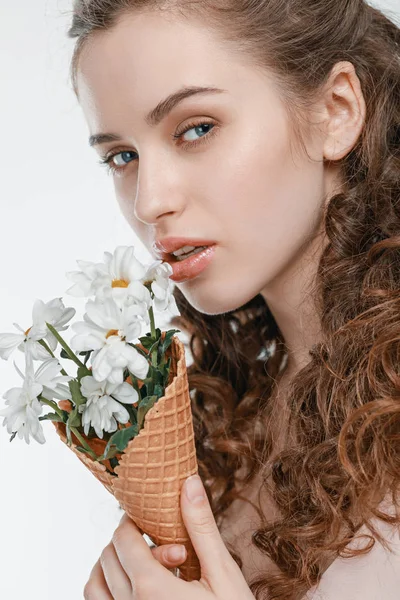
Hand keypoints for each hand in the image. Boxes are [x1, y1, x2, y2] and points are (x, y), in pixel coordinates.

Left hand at [84, 473, 253, 598]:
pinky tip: (135, 587)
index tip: (148, 516)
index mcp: (151, 589)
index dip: (133, 521)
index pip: (123, 539)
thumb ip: (200, 527)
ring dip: (111, 565)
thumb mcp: (222, 573)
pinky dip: (106, 589)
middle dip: (129, 541)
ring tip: (142, 563)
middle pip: (108, 557)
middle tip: (163, 547)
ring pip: (95, 585)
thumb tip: (188, 482)